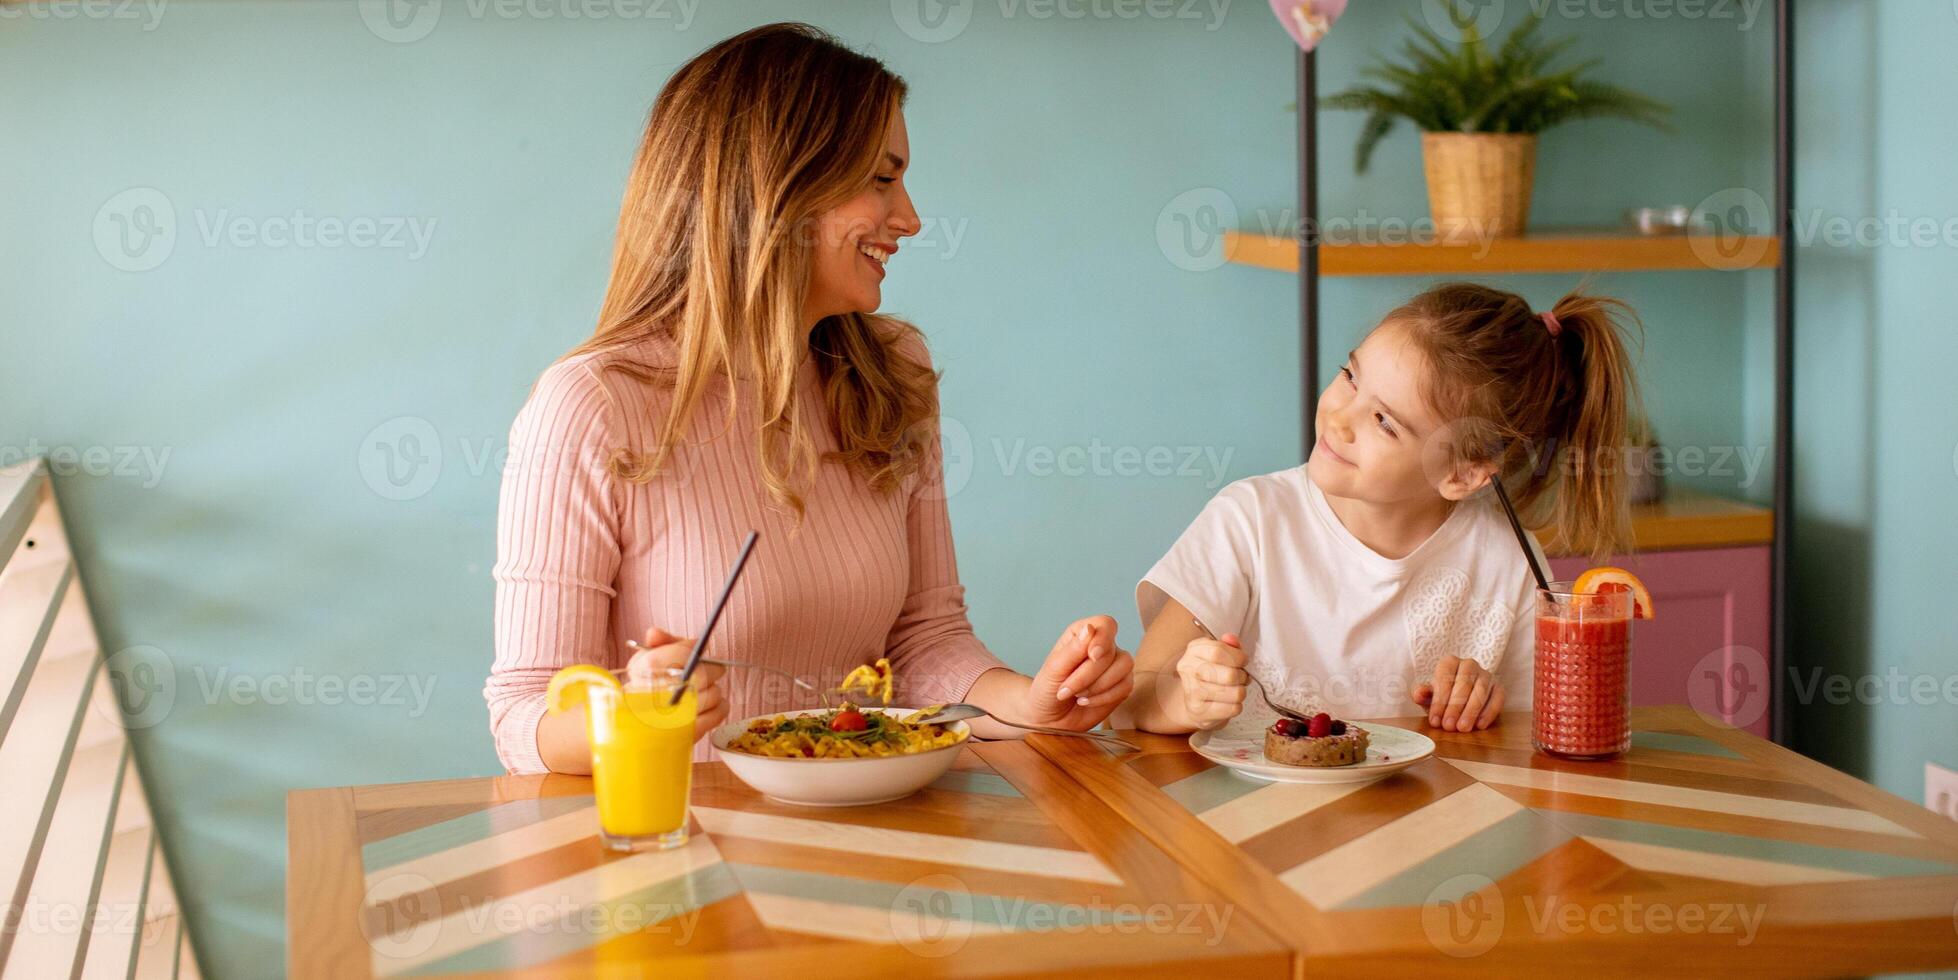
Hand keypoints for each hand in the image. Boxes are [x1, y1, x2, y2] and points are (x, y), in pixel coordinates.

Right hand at [626, 627, 728, 741]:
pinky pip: (718, 713)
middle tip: (710, 671)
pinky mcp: (689, 732)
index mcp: (648, 669)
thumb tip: (666, 635)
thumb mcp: (644, 661)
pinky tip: (708, 705)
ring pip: (714, 693)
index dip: (695, 652)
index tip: (697, 654)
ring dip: (713, 690)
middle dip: (711, 670)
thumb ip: (662, 643)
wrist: (633, 729)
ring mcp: (678, 715)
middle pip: (704, 673)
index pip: (686, 653)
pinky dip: (719, 707)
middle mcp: (663, 691)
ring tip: (701, 692)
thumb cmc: (643, 690)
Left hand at [1020, 615, 1134, 728]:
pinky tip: (1086, 702)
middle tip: (1066, 689)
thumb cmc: (1047, 690)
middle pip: (1111, 651)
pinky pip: (1126, 686)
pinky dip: (1104, 697)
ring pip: (1124, 666)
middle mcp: (1102, 646)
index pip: (1105, 625)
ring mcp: (1114, 665)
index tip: (1092, 656)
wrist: (1050, 718)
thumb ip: (1073, 650)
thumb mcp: (1054, 669)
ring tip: (1078, 695)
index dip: (1103, 639)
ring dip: (1099, 685)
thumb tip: (1089, 628)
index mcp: (1083, 634)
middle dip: (1088, 674)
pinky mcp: (1122, 685)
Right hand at [1174, 632, 1248, 729]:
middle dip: (1242, 677)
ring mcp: (1192, 692)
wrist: (1195, 701)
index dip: (1237, 657)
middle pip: (1229, 675)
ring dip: (1240, 692)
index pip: (1218, 652)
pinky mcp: (1198, 711)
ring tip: (1234, 689)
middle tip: (1241, 677)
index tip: (1243, 661)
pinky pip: (1232, 709)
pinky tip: (1228, 702)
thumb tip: (1232, 639)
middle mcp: (1188, 669)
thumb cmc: (1212, 673)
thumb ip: (1230, 645)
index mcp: (1193, 650)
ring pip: (1234, 693)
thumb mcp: (1220, 654)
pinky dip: (1236, 706)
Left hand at [1412, 655, 1503, 731]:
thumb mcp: (1429, 694)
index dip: (1439, 700)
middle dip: (1455, 707)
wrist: (1460, 696)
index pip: (1444, 677)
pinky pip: (1497, 698)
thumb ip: (1422, 693)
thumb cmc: (1442, 695)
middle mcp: (1469, 665)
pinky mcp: (1498, 687)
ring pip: (1481, 691)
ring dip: (1471, 711)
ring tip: (1463, 728)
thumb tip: (1418, 694)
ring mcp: (1486, 675)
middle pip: (1464, 683)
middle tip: (1449, 726)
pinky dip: (1489, 712)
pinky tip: (1480, 725)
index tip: (1435, 720)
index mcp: (1449, 662)